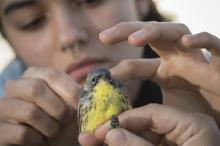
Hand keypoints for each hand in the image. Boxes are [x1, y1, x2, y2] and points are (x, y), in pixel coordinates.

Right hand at [0, 67, 79, 145]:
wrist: (48, 142)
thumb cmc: (61, 121)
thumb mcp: (71, 106)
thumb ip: (77, 96)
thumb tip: (86, 91)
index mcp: (34, 75)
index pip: (51, 74)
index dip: (69, 90)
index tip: (80, 104)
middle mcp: (15, 87)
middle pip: (36, 88)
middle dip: (58, 109)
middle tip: (66, 120)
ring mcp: (3, 107)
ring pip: (30, 112)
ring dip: (50, 127)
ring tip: (53, 131)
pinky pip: (22, 134)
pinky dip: (38, 140)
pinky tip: (39, 139)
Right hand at [79, 104, 219, 145]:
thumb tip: (111, 134)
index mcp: (193, 124)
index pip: (152, 112)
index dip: (125, 119)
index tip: (103, 128)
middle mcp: (184, 126)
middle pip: (143, 122)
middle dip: (118, 129)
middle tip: (94, 134)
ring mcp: (175, 137)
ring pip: (140, 132)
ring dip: (119, 137)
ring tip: (94, 140)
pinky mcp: (167, 144)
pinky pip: (144, 140)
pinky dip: (128, 143)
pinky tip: (110, 143)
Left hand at [99, 21, 219, 123]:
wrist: (218, 126)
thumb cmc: (192, 116)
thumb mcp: (161, 112)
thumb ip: (140, 111)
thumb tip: (114, 115)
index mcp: (163, 71)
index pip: (135, 65)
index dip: (118, 69)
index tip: (101, 77)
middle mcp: (176, 60)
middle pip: (151, 36)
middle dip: (128, 32)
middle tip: (104, 37)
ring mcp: (196, 59)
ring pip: (176, 32)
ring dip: (155, 31)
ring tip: (134, 40)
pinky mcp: (219, 65)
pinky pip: (215, 46)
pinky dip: (203, 40)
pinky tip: (187, 41)